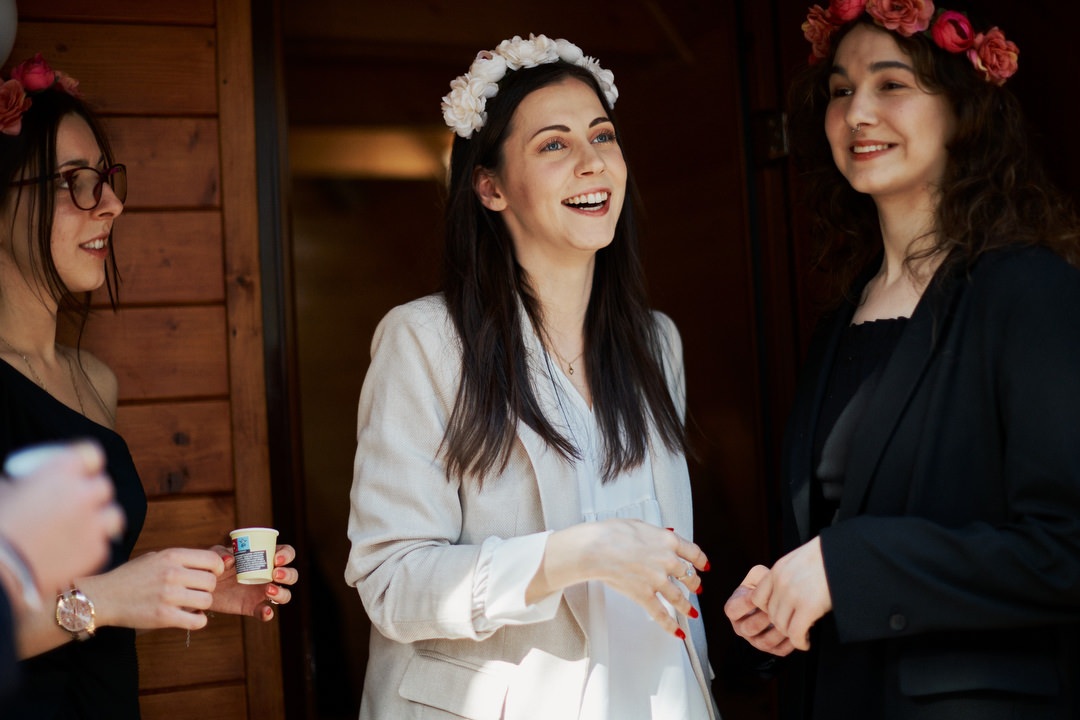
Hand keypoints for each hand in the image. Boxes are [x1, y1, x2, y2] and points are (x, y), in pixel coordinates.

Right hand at [0, 441, 123, 595]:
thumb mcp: (4, 486)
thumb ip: (25, 478)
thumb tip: (24, 479)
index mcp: (62, 469)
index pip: (92, 455)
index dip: (85, 464)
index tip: (78, 472)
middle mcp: (84, 492)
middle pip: (103, 486)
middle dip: (90, 494)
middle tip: (72, 505)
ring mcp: (94, 523)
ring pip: (113, 515)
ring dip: (100, 520)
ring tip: (78, 529)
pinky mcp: (96, 552)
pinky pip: (102, 545)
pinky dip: (88, 548)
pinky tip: (69, 553)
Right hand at [78, 548, 223, 630]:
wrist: (102, 597)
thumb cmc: (129, 577)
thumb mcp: (154, 558)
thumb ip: (180, 560)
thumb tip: (210, 563)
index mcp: (172, 556)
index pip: (212, 560)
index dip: (216, 569)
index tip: (211, 574)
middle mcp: (173, 573)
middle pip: (211, 582)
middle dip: (206, 588)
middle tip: (195, 591)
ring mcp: (169, 596)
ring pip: (207, 601)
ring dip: (201, 604)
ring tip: (189, 604)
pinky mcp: (164, 617)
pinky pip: (198, 621)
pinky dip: (198, 621)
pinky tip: (188, 617)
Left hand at [208, 544, 297, 620]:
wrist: (204, 584)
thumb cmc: (216, 563)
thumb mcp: (217, 552)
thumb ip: (222, 554)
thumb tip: (230, 560)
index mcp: (266, 557)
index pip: (286, 553)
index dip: (287, 555)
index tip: (276, 559)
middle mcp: (269, 575)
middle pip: (292, 575)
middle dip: (288, 575)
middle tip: (275, 574)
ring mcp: (262, 592)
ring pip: (285, 594)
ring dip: (282, 593)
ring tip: (268, 591)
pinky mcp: (252, 607)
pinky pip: (265, 613)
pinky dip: (267, 614)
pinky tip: (265, 612)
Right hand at [534, 520, 707, 638]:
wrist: (596, 548)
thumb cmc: (612, 533)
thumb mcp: (639, 525)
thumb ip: (655, 533)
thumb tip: (663, 535)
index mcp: (668, 541)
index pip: (693, 552)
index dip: (701, 561)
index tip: (703, 566)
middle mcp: (667, 561)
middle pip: (689, 576)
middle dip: (695, 583)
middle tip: (696, 587)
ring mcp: (657, 580)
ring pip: (679, 597)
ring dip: (687, 606)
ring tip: (691, 612)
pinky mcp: (644, 595)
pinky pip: (661, 614)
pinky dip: (670, 625)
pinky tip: (677, 632)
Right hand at [724, 565, 794, 655]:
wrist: (782, 597)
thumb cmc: (767, 585)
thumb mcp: (759, 574)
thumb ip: (760, 576)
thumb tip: (768, 583)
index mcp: (733, 608)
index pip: (732, 610)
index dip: (746, 603)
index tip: (761, 595)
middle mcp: (741, 627)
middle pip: (749, 628)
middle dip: (765, 617)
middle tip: (779, 607)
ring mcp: (755, 640)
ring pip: (764, 642)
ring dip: (779, 631)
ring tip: (791, 618)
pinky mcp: (770, 649)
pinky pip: (779, 650)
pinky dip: (790, 642)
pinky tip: (798, 629)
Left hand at [750, 537, 831, 650]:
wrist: (848, 553)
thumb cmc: (830, 556)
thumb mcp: (802, 558)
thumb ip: (790, 573)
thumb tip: (787, 589)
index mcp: (778, 569)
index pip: (758, 598)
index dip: (768, 611)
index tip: (780, 615)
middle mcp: (781, 581)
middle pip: (771, 615)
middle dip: (782, 625)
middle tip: (795, 628)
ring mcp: (793, 594)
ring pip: (781, 626)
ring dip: (792, 635)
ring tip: (802, 636)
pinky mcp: (809, 606)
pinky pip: (795, 633)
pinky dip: (800, 642)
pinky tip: (806, 642)